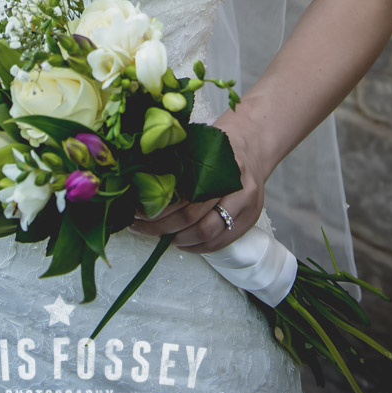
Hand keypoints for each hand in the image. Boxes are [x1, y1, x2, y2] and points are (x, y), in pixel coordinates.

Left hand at [129, 111, 265, 253]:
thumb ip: (180, 165)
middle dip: (164, 226)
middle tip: (143, 226)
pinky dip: (197, 247)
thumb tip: (142, 184)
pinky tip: (180, 241)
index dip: (161, 207)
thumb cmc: (220, 146)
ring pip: (208, 235)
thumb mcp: (200, 146)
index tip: (139, 210)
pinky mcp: (249, 221)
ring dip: (179, 240)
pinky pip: (220, 243)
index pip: (187, 194)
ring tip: (160, 235)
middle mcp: (239, 188)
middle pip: (195, 218)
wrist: (252, 147)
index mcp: (224, 165)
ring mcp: (247, 207)